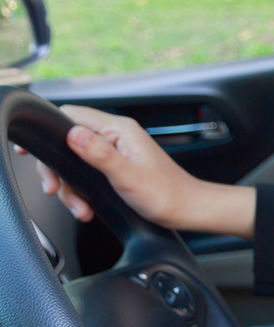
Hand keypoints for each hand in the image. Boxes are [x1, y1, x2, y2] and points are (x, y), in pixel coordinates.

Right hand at [15, 105, 226, 231]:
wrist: (187, 210)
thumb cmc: (165, 194)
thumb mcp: (128, 176)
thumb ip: (99, 154)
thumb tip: (73, 134)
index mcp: (119, 130)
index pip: (70, 115)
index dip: (48, 132)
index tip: (32, 152)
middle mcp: (116, 136)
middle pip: (67, 142)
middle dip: (58, 169)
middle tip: (55, 189)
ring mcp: (115, 152)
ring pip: (74, 162)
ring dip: (71, 187)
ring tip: (80, 208)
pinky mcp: (116, 167)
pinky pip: (86, 174)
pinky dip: (81, 192)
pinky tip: (86, 208)